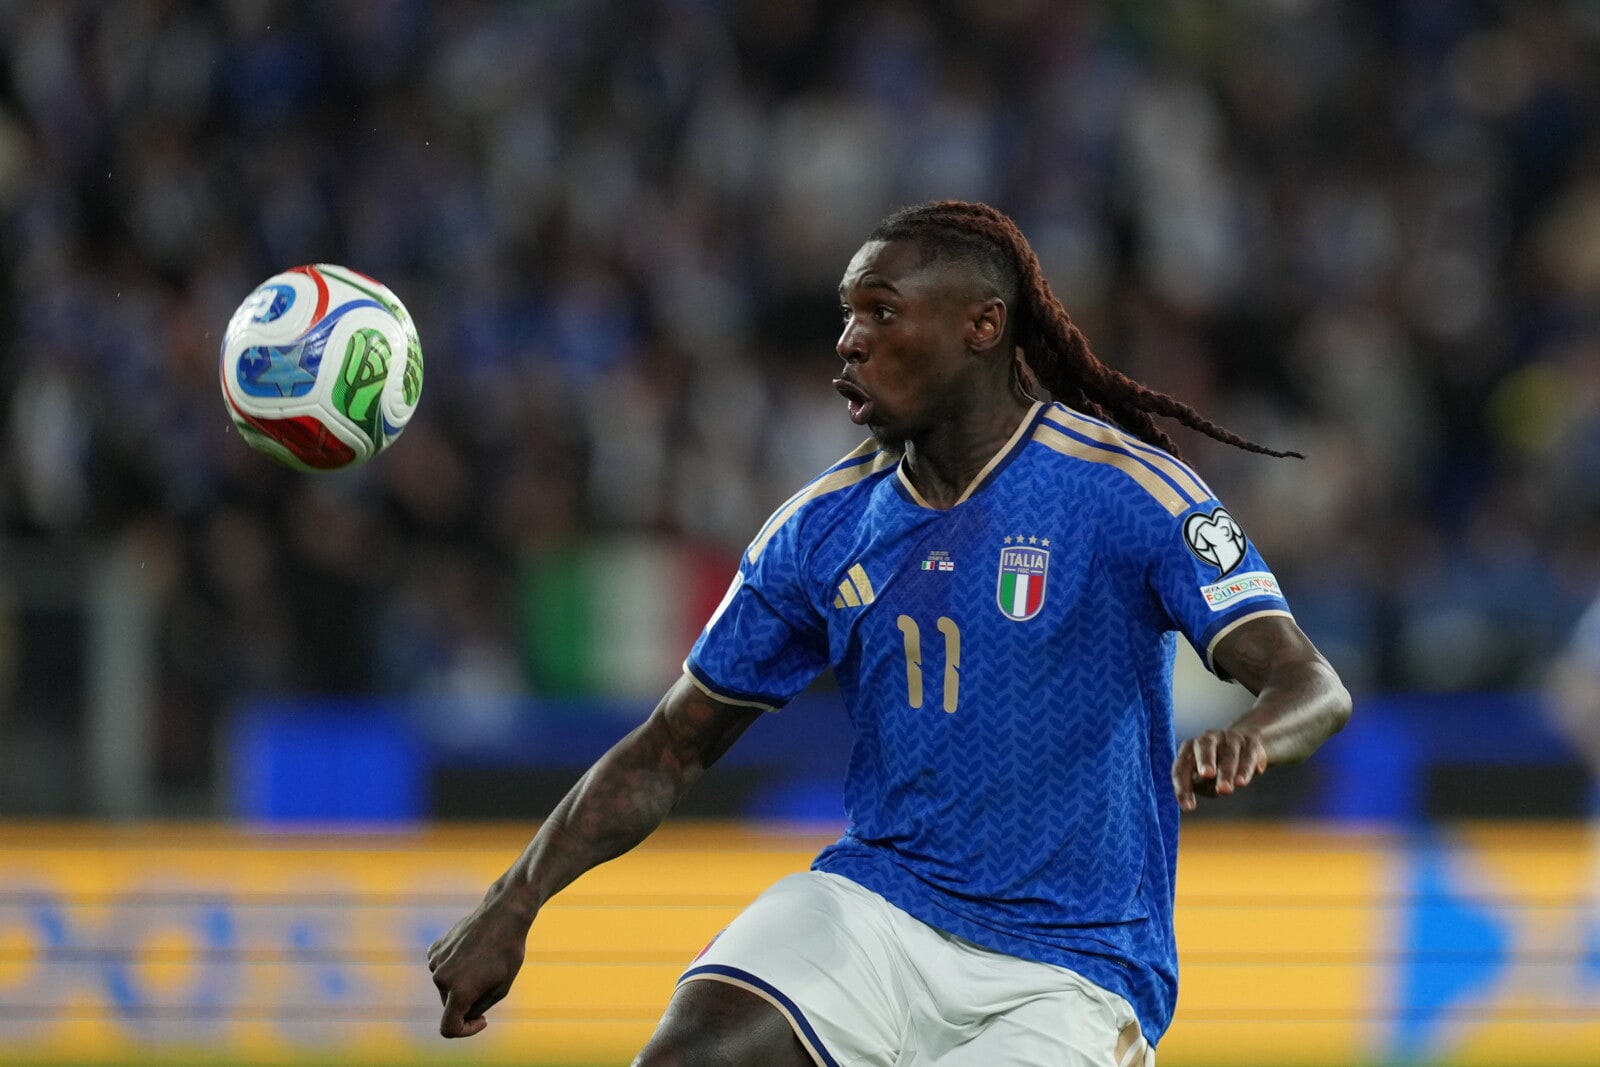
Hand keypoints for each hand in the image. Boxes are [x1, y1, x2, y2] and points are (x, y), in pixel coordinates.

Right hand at [427, 888, 534, 1037]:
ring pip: (446, 987)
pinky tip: (471, 952)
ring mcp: (436, 962)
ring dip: (462, 982)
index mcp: (459, 991)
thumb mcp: (500, 988)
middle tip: (490, 981)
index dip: (465, 1031)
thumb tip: (463, 1014)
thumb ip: (478, 1007)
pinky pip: (443, 969)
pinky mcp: (434, 949)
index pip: (448, 1028)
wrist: (503, 915)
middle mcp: (442, 978)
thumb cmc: (508, 952)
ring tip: (483, 963)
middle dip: (468, 1001)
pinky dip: (455, 967)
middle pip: (450, 1005)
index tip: (482, 1020)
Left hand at [1172, 728, 1267, 811]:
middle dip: (1205, 761)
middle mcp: (1208, 739)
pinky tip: (1241, 783)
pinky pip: (1248, 756)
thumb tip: (1197, 789)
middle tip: (1206, 775)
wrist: (1247, 743)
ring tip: (1225, 790)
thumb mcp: (1204, 777)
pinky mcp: (1251, 745)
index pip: (1182, 765)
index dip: (1183, 786)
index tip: (1188, 807)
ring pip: (1228, 754)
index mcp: (1190, 747)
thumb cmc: (1217, 766)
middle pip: (1204, 746)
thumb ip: (1200, 784)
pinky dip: (1244, 770)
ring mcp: (1230, 739)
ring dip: (1226, 772)